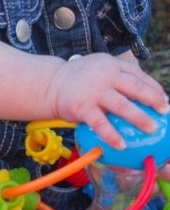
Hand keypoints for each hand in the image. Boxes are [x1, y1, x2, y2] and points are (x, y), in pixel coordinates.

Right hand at [48, 53, 168, 149]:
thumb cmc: (80, 80)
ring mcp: (93, 91)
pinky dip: (112, 135)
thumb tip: (147, 96)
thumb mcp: (100, 69)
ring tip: (151, 128)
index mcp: (111, 65)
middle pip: (134, 87)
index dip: (154, 88)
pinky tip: (122, 145)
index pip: (138, 75)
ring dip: (139, 118)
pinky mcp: (82, 107)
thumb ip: (119, 78)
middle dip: (153, 100)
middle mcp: (104, 75)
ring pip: (122, 105)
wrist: (51, 83)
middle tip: (164, 112)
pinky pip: (101, 124)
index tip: (165, 101)